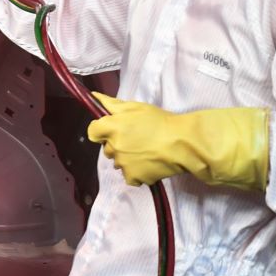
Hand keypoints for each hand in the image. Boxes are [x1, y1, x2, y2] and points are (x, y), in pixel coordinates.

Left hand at [87, 94, 268, 191]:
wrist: (182, 143)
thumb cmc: (161, 121)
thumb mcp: (137, 107)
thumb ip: (112, 104)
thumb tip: (93, 98)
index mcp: (112, 127)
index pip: (93, 131)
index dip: (102, 130)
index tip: (115, 129)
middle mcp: (113, 147)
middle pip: (106, 148)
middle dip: (117, 144)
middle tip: (136, 139)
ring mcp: (122, 164)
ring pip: (118, 162)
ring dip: (126, 158)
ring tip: (145, 151)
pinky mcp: (133, 177)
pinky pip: (129, 176)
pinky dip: (136, 172)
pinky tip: (149, 163)